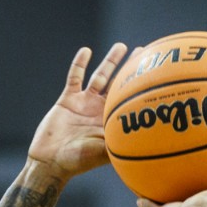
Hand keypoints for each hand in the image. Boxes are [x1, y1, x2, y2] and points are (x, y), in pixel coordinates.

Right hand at [25, 42, 133, 180]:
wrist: (51, 160)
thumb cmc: (78, 161)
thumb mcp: (104, 153)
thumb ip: (121, 144)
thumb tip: (145, 144)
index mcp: (111, 121)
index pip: (130, 99)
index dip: (141, 86)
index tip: (155, 72)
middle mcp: (100, 110)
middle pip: (118, 83)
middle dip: (130, 68)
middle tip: (144, 51)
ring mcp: (84, 103)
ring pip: (100, 76)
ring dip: (110, 61)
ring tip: (122, 46)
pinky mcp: (68, 99)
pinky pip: (74, 77)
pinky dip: (80, 64)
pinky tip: (87, 50)